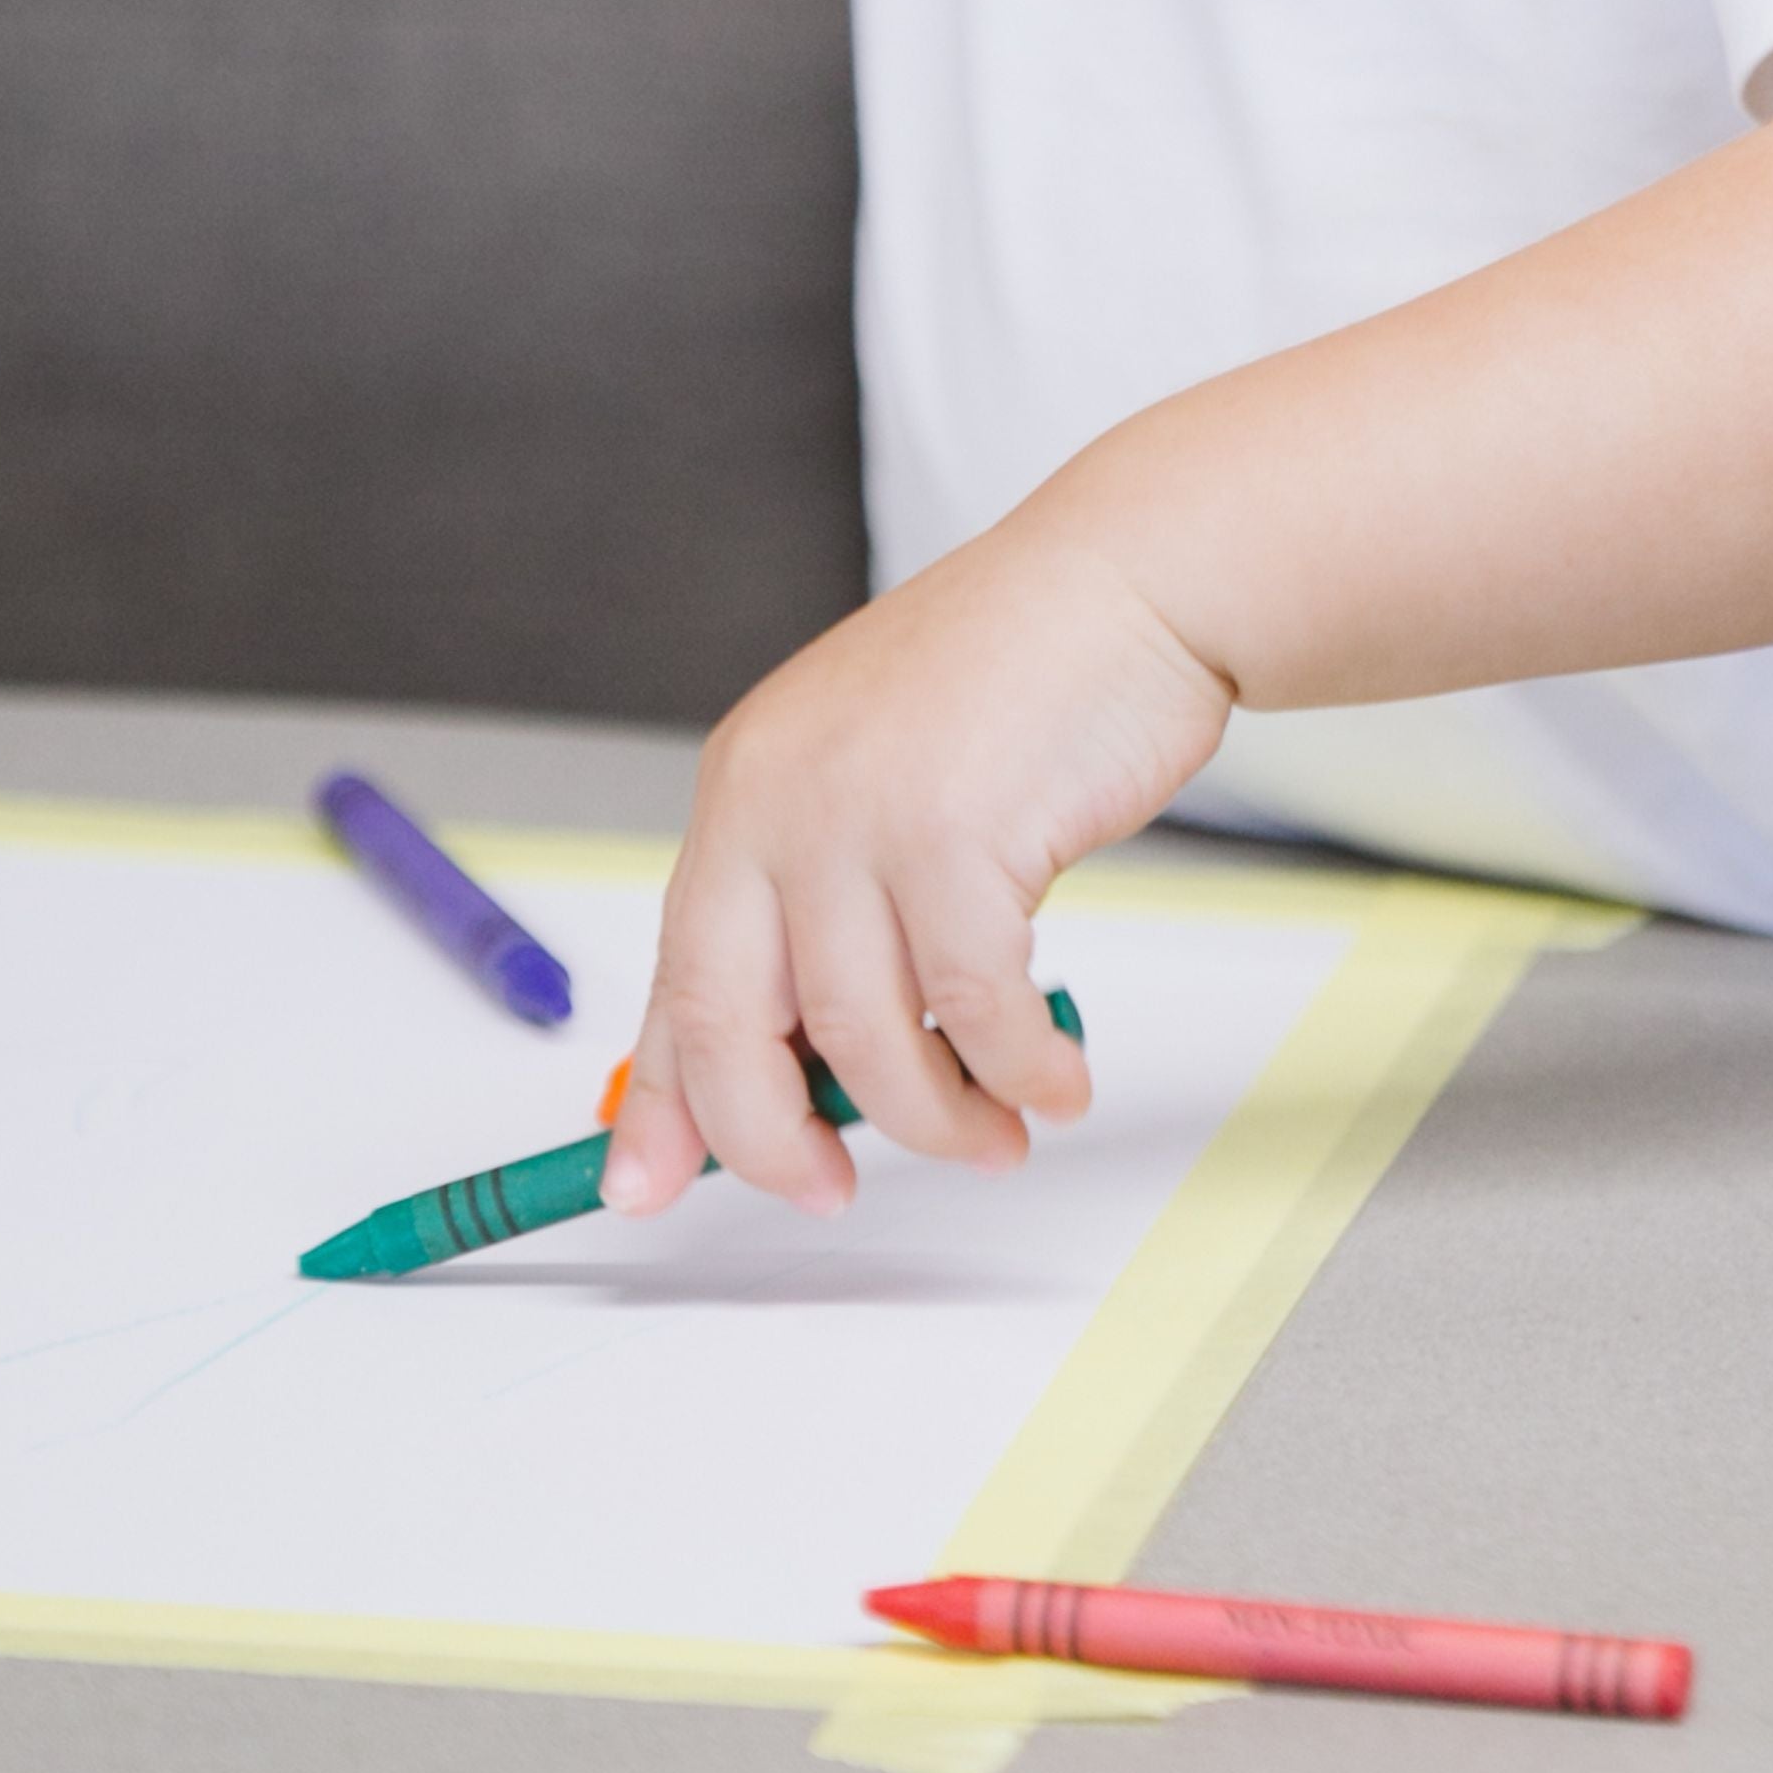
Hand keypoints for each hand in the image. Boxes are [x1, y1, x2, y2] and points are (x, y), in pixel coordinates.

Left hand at [600, 515, 1234, 1218]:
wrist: (1126, 583)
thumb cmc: (1019, 691)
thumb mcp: (876, 790)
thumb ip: (827, 911)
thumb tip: (806, 1064)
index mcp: (742, 792)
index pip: (673, 979)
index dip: (663, 1103)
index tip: (646, 1185)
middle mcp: (776, 801)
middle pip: (733, 1029)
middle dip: (778, 1142)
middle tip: (833, 1190)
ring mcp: (859, 816)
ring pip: (869, 1038)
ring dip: (938, 1118)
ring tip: (994, 1135)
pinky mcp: (957, 834)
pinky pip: (977, 1010)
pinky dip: (1021, 1070)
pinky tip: (1053, 1080)